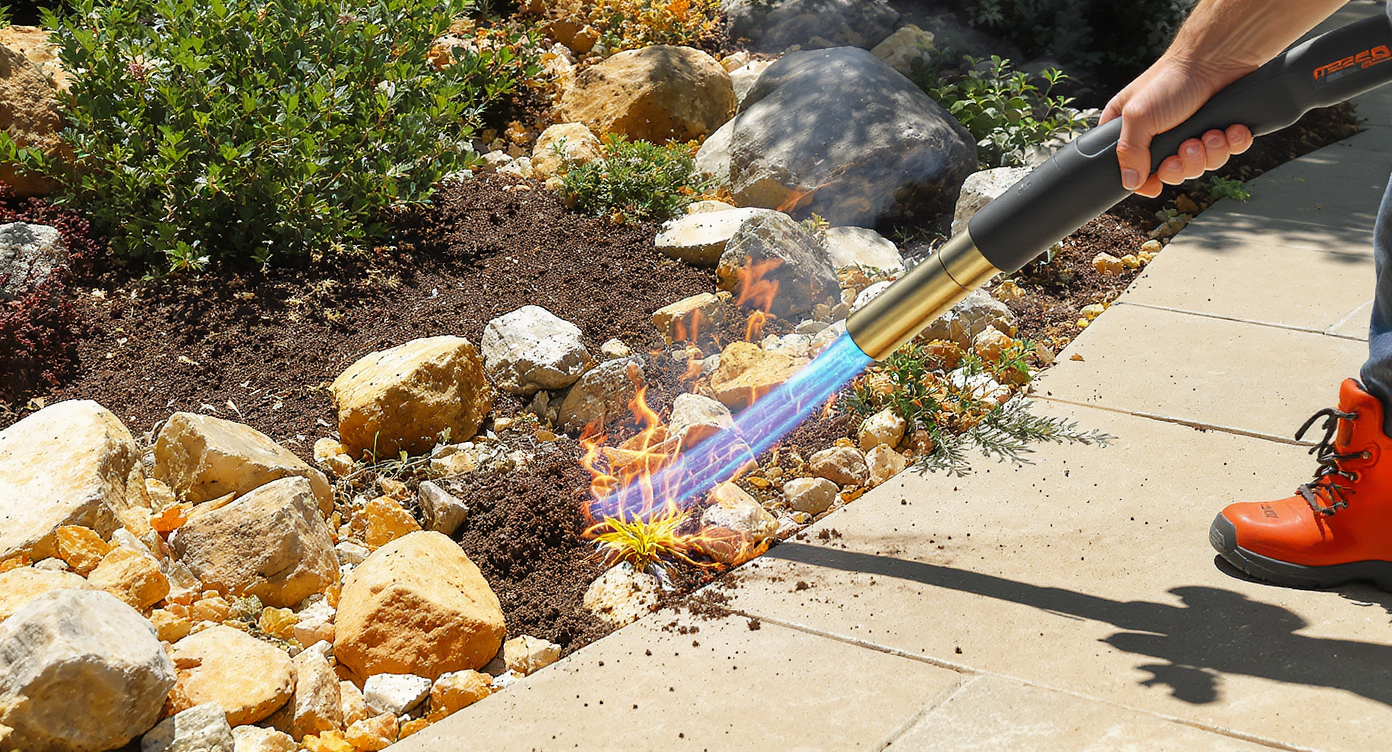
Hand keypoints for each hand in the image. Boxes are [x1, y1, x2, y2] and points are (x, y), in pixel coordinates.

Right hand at [1100, 57, 1253, 197]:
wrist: (1215, 57)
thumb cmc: (1171, 79)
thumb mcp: (1138, 117)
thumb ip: (1129, 152)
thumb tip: (1130, 182)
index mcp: (1132, 131)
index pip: (1131, 170)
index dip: (1145, 182)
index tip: (1156, 184)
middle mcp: (1160, 136)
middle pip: (1171, 173)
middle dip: (1183, 165)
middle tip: (1188, 147)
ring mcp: (1190, 134)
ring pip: (1200, 166)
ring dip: (1208, 153)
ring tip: (1210, 133)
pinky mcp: (1219, 131)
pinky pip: (1227, 153)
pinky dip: (1231, 144)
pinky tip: (1229, 129)